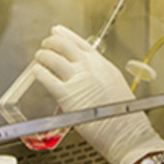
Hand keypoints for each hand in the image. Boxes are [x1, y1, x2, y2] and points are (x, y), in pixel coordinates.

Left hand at [32, 25, 163, 163]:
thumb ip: (99, 76)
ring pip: (54, 58)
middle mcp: (90, 68)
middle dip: (52, 42)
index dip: (66, 35)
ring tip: (39, 56)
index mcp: (103, 64)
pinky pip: (47, 78)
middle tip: (46, 43)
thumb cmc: (124, 116)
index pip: (80, 43)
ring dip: (43, 55)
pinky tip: (36, 71)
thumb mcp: (115, 85)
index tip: (58, 31)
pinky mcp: (67, 95)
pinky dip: (39, 72)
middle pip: (65, 46)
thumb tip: (86, 75)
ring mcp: (78, 80)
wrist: (126, 132)